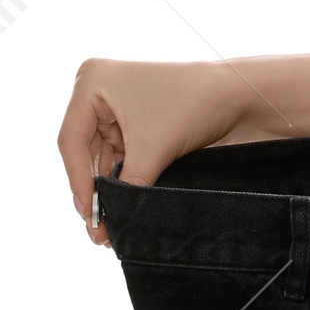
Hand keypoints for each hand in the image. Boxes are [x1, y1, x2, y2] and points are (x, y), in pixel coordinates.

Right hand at [57, 58, 255, 245]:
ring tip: (109, 223)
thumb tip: (104, 225)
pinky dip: (121, 177)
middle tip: (97, 227)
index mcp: (93, 82)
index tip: (88, 214)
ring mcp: (115, 104)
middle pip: (82, 150)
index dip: (77, 181)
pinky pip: (118, 153)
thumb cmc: (193, 106)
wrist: (238, 96)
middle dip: (93, 187)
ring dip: (107, 186)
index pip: (71, 140)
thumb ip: (124, 188)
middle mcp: (98, 89)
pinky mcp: (133, 119)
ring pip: (100, 156)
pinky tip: (122, 202)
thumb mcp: (150, 151)